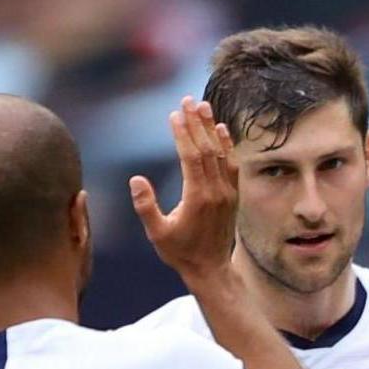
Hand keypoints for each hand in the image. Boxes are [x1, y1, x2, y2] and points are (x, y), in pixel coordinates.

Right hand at [130, 98, 238, 282]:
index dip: (182, 134)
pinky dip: (227, 144)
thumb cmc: (180, 252)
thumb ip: (146, 207)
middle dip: (196, 123)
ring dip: (211, 128)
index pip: (190, 157)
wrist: (210, 268)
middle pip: (207, 149)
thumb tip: (136, 179)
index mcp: (198, 197)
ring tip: (202, 106)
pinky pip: (232, 164)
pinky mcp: (233, 194)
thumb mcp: (157, 234)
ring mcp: (227, 192)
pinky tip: (221, 129)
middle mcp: (216, 191)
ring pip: (221, 153)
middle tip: (188, 100)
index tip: (174, 115)